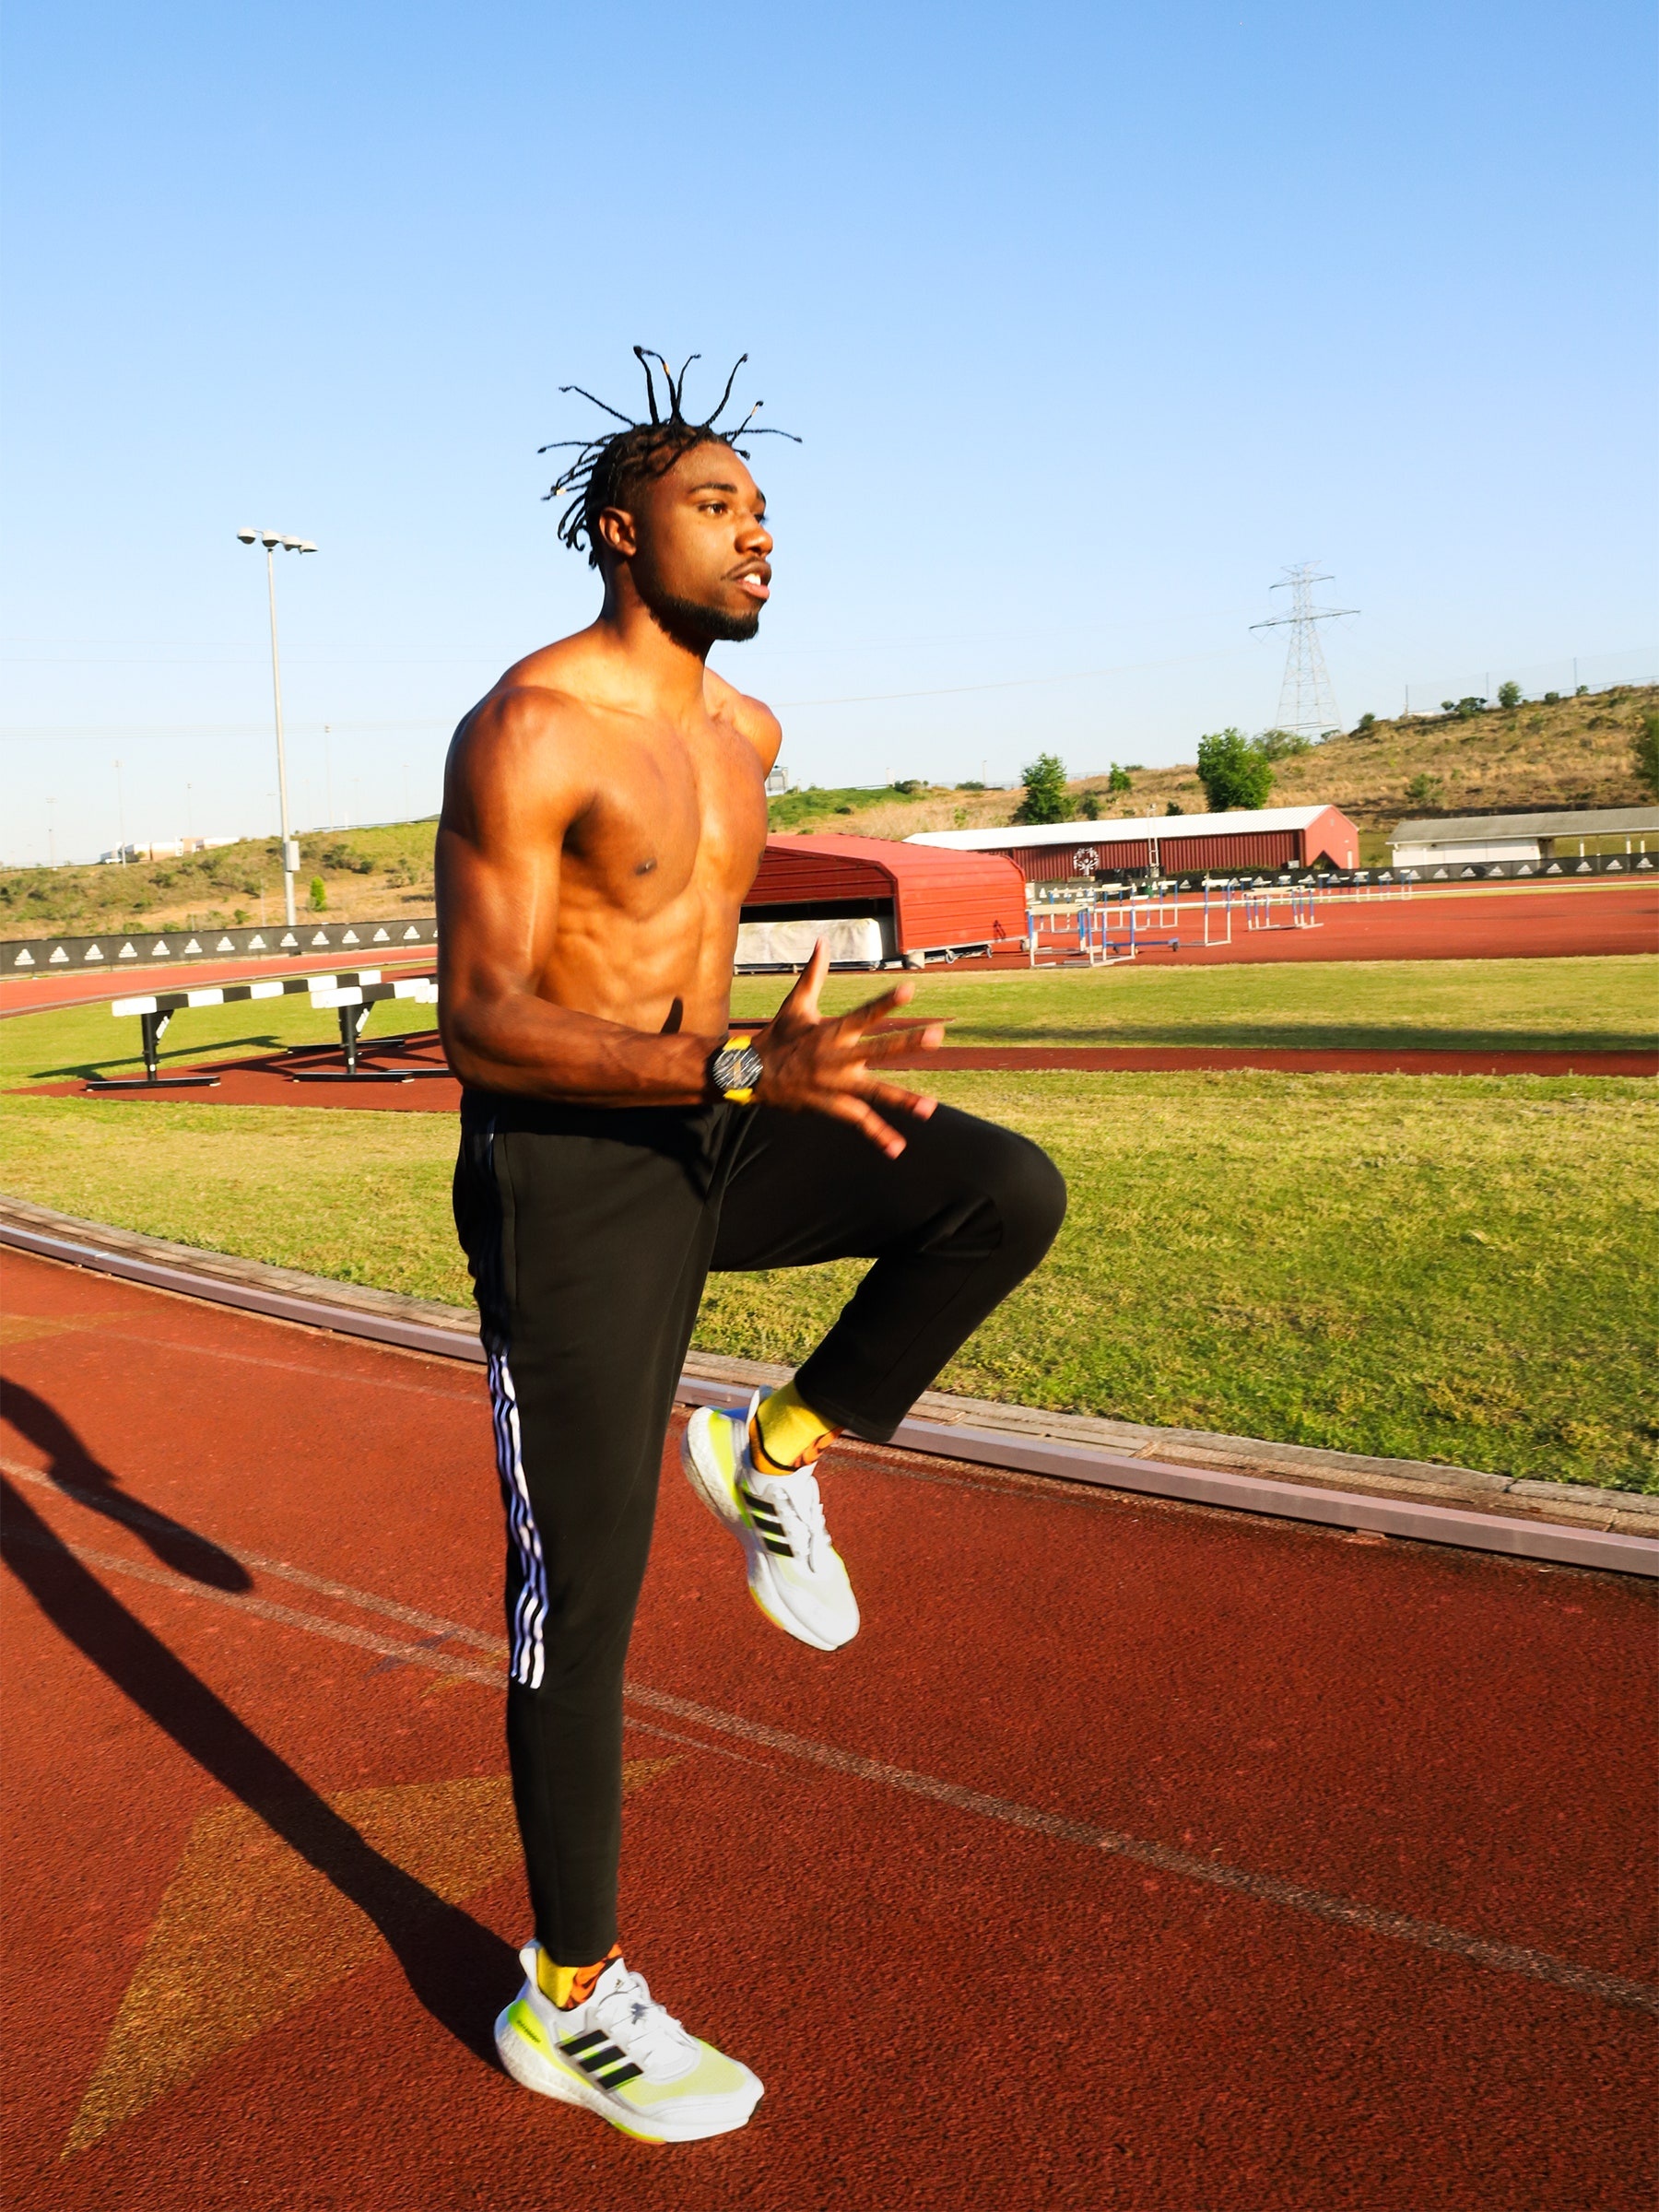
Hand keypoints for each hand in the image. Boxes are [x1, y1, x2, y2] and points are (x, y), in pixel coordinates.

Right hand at [753, 942, 945, 1157]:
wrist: (749, 1074)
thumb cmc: (777, 1036)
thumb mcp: (797, 1004)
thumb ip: (814, 974)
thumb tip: (823, 942)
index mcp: (832, 1031)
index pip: (864, 1013)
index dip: (886, 1002)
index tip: (910, 989)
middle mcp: (837, 1057)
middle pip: (878, 1050)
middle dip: (908, 1044)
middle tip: (937, 1036)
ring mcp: (836, 1084)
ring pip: (875, 1091)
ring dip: (903, 1099)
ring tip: (930, 1108)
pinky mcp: (831, 1105)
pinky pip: (859, 1121)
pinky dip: (878, 1134)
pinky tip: (898, 1148)